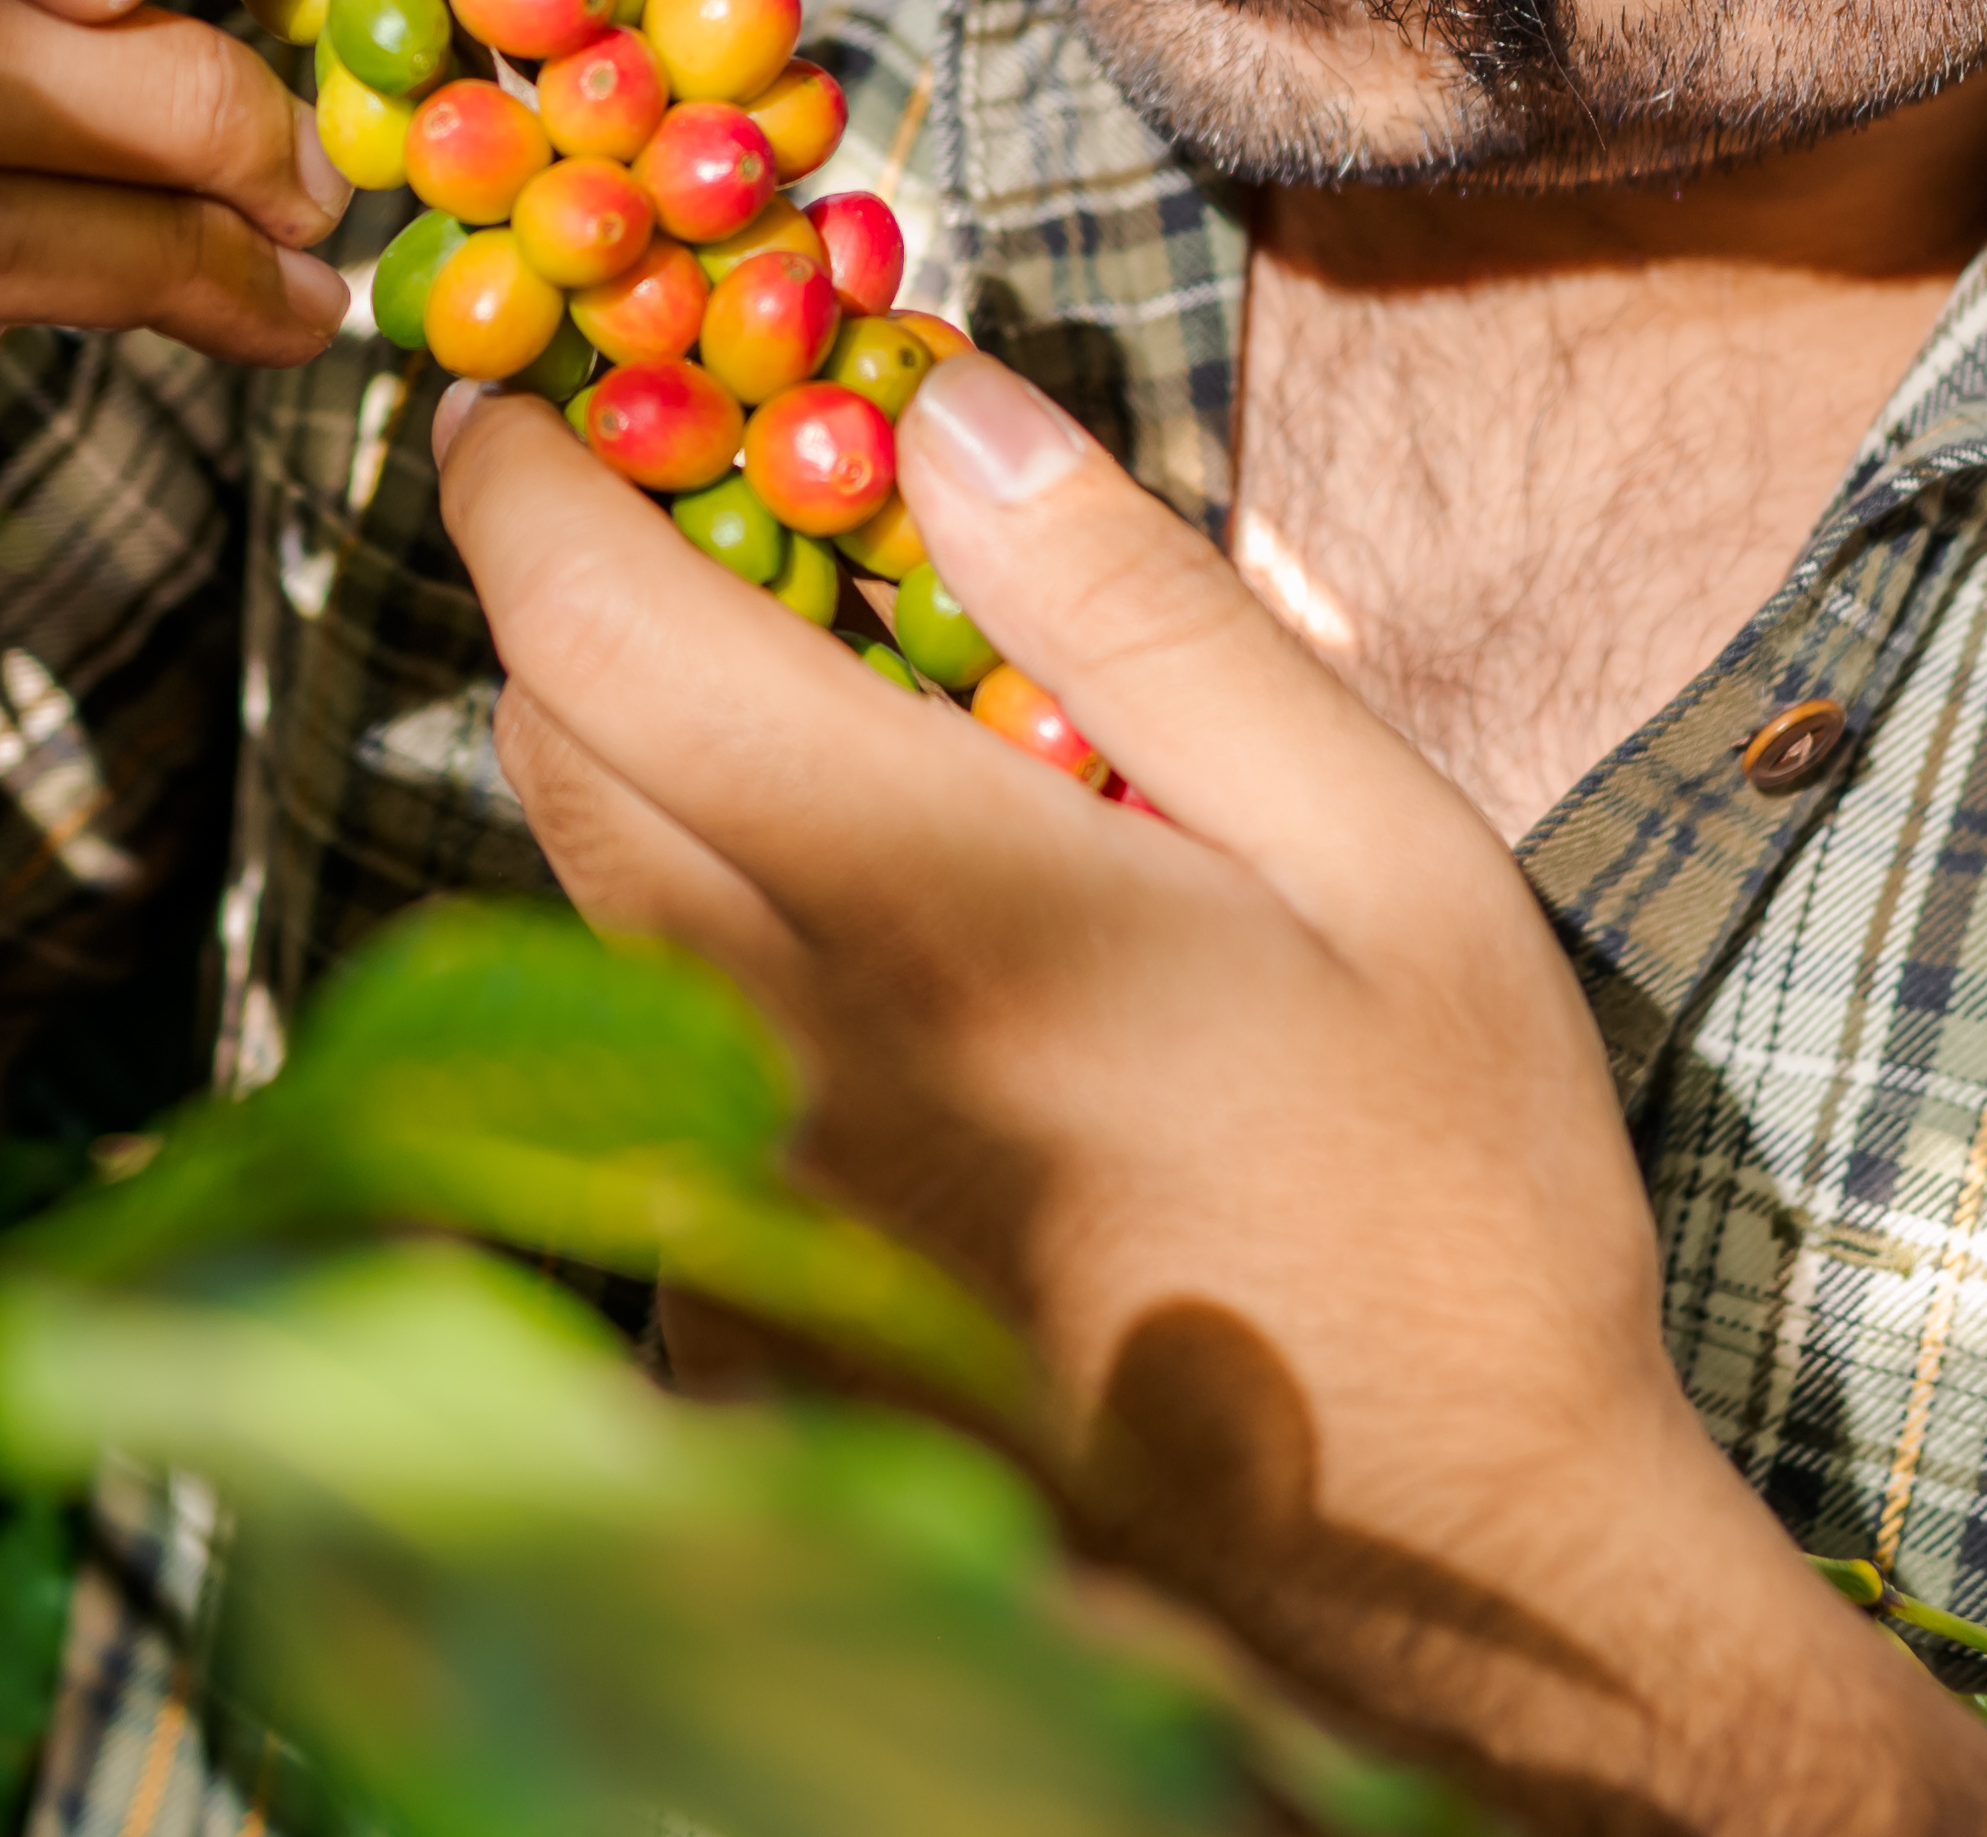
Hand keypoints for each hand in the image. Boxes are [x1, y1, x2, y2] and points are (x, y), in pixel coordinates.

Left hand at [440, 359, 1986, 1834]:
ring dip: (654, 806)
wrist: (1463, 1587)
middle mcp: (775, 1062)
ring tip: (836, 777)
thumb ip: (1139, 613)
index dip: (526, 483)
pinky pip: (659, 1096)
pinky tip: (914, 1033)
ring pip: (590, 924)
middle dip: (587, 618)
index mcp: (924, 911)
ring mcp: (736, 1223)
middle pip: (555, 763)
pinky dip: (728, 1004)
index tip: (522, 400)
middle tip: (711, 544)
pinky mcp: (735, 1342)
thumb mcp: (1376, 853)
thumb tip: (946, 408)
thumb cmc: (1451, 1198)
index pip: (598, 637)